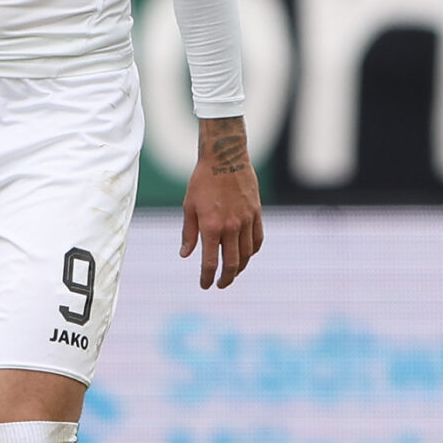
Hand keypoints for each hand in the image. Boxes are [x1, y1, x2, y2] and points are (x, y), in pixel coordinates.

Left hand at [181, 116, 264, 289]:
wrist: (225, 157)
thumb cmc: (202, 181)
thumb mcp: (189, 206)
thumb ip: (188, 233)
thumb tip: (185, 254)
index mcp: (211, 227)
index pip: (210, 262)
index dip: (207, 277)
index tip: (205, 285)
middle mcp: (230, 227)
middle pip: (231, 264)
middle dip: (225, 279)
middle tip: (220, 285)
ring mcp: (246, 221)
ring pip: (246, 255)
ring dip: (239, 268)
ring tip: (233, 273)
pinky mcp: (256, 213)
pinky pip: (257, 240)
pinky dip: (252, 252)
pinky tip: (246, 255)